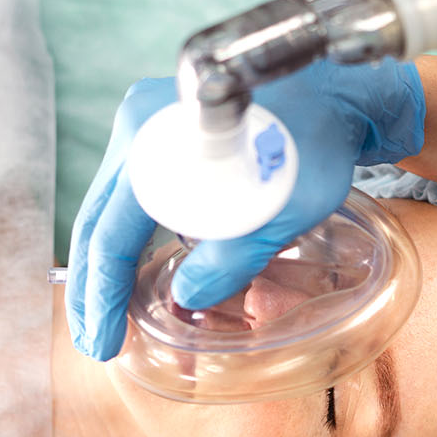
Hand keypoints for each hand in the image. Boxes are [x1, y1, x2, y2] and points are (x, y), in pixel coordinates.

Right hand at [66, 59, 424, 359]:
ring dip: (109, 264)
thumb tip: (186, 299)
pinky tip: (134, 272)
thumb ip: (233, 259)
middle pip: (99, 220)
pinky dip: (130, 236)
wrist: (341, 94)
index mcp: (156, 142)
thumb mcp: (284, 212)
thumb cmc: (318, 145)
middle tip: (96, 342)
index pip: (111, 233)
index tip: (106, 342)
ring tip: (110, 317)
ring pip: (112, 207)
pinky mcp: (166, 132)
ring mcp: (150, 124)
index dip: (105, 295)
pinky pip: (134, 192)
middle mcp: (140, 126)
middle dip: (94, 288)